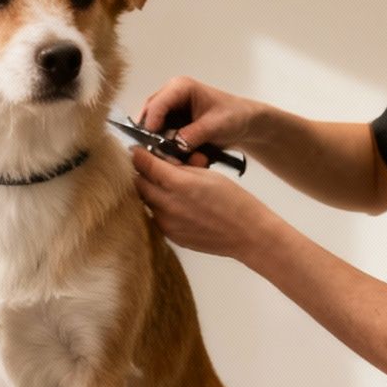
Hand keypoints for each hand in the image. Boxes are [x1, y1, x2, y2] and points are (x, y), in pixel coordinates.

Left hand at [130, 146, 280, 259]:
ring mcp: (166, 224)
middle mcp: (167, 206)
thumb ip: (181, 167)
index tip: (138, 150)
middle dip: (143, 173)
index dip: (139, 155)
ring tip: (170, 187)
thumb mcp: (208, 174)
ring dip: (152, 191)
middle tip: (153, 167)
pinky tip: (177, 205)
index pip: (144, 165)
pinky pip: (155, 217)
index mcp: (178, 184)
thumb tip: (162, 159)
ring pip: (146, 201)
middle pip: (138, 184)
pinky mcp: (170, 236)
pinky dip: (160, 208)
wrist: (248, 234)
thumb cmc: (234, 200)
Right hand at [137, 78, 264, 167]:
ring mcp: (169, 110)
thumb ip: (192, 135)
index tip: (152, 143)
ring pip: (153, 129)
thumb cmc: (234, 116)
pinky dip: (167, 147)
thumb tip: (173, 146)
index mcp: (180, 87)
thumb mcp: (215, 126)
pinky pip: (161, 136)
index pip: (157, 104)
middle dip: (153, 136)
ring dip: (160, 144)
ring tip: (172, 158)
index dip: (152, 124)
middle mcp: (170, 96)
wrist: (245, 123)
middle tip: (159, 155)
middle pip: (149, 116)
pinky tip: (178, 157)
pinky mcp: (172, 123)